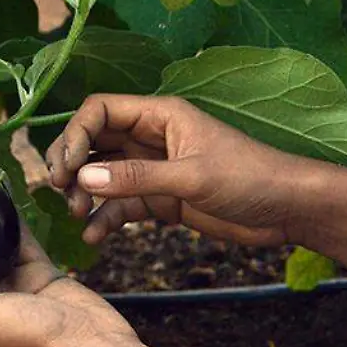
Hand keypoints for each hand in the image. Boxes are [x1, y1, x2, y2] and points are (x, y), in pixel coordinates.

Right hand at [46, 94, 302, 246]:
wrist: (288, 209)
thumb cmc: (250, 177)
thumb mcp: (192, 176)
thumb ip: (137, 177)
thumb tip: (84, 179)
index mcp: (158, 115)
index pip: (99, 111)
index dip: (75, 135)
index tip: (66, 168)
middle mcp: (149, 136)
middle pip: (92, 141)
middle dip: (71, 163)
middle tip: (58, 190)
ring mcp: (152, 168)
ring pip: (101, 174)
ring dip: (84, 192)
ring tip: (78, 214)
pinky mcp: (160, 199)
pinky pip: (120, 204)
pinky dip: (104, 218)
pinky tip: (94, 235)